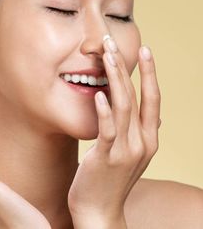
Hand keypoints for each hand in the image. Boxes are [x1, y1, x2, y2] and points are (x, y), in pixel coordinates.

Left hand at [68, 35, 160, 227]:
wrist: (99, 212)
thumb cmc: (109, 180)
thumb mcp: (130, 155)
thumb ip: (139, 134)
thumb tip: (155, 117)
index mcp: (148, 139)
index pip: (153, 100)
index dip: (150, 74)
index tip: (145, 50)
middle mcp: (142, 143)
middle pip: (138, 97)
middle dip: (127, 68)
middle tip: (114, 42)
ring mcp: (125, 150)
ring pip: (123, 107)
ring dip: (114, 79)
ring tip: (106, 56)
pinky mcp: (106, 158)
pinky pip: (108, 130)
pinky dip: (104, 111)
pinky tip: (98, 94)